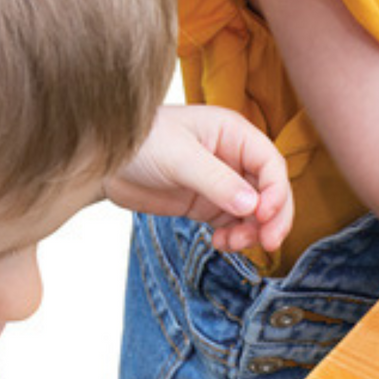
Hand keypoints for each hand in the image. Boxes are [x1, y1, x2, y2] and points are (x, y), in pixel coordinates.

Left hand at [104, 105, 292, 252]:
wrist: (103, 162)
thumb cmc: (140, 142)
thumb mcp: (180, 158)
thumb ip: (217, 182)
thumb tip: (253, 206)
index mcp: (233, 134)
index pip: (271, 164)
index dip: (275, 191)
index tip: (263, 215)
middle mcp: (233, 158)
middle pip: (270, 191)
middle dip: (273, 218)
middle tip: (268, 243)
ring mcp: (222, 183)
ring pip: (255, 213)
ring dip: (252, 232)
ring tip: (232, 244)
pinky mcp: (207, 204)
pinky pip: (233, 225)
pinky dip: (233, 238)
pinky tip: (220, 244)